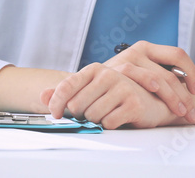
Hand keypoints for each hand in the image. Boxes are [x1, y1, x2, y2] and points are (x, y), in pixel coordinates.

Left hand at [41, 63, 179, 128]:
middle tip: (92, 113)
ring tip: (108, 113)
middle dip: (82, 115)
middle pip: (77, 106)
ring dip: (97, 120)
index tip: (56, 114)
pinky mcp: (133, 103)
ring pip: (92, 116)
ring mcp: (122, 87)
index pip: (67, 86)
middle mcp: (109, 74)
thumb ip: (66, 91)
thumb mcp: (92, 90)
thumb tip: (42, 94)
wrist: (152, 101)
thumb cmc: (119, 95)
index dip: (56, 103)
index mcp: (96, 69)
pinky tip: (119, 118)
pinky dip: (110, 125)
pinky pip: (108, 123)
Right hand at [103, 41, 194, 116]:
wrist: (81, 84)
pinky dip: (154, 92)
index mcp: (147, 48)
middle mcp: (138, 50)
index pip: (178, 55)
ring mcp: (126, 60)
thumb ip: (155, 74)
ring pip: (160, 79)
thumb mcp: (135, 73)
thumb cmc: (114, 83)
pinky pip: (140, 82)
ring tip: (180, 113)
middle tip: (192, 113)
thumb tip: (187, 87)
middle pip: (170, 72)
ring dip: (173, 98)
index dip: (191, 72)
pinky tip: (160, 102)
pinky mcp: (115, 72)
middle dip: (185, 95)